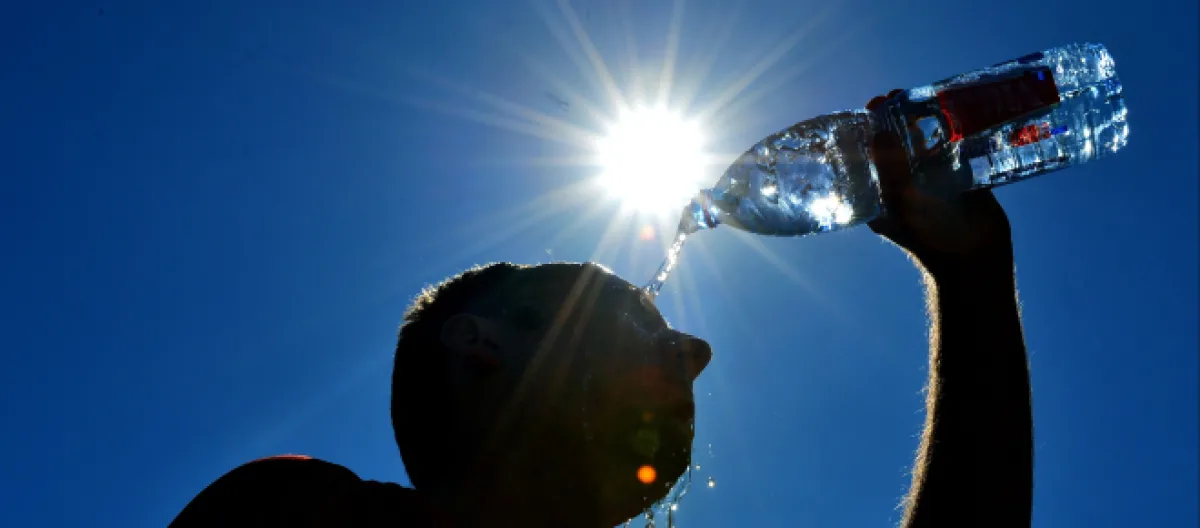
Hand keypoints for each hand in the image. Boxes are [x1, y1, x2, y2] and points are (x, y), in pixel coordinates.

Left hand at [865, 91, 1013, 276]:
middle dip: (896, 119)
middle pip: (898, 144)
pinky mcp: (962, 178)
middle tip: (896, 95)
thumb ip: (890, 169)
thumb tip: (878, 131)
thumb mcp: (902, 202)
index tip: (871, 107)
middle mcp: (907, 185)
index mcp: (883, 195)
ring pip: (927, 144)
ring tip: (923, 96)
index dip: (869, 130)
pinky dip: (955, 131)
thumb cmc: (929, 237)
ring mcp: (934, 181)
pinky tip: (956, 110)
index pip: (870, 156)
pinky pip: (956, 149)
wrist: (974, 260)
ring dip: (925, 121)